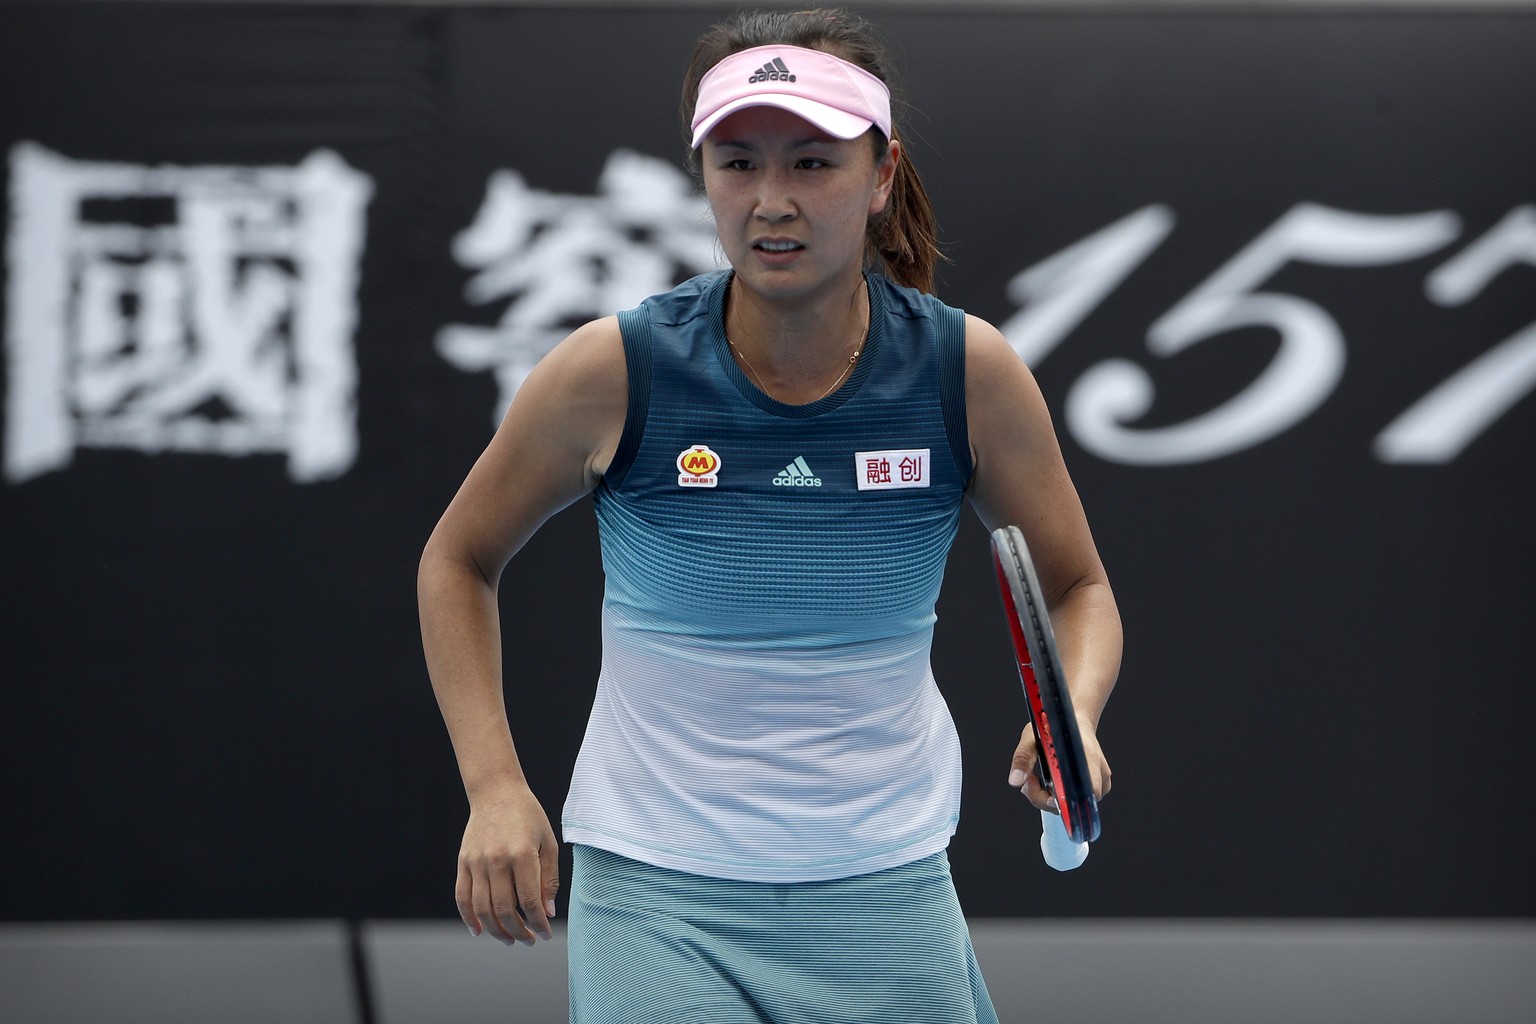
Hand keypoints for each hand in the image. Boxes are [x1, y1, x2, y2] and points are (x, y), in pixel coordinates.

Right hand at [456, 779, 559, 946]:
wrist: (497, 791)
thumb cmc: (528, 817)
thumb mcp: (548, 842)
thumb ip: (549, 879)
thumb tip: (547, 913)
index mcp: (522, 854)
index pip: (529, 901)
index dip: (538, 924)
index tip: (545, 934)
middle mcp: (496, 859)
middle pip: (504, 909)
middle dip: (518, 931)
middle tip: (528, 941)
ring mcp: (476, 862)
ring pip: (482, 908)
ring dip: (496, 930)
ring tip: (509, 939)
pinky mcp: (463, 862)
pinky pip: (462, 896)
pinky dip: (469, 918)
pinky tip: (480, 931)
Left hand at [1007, 715, 1111, 812]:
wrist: (1074, 718)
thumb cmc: (1056, 725)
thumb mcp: (1032, 735)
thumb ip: (1023, 758)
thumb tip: (1016, 781)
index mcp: (1087, 758)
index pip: (1080, 794)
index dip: (1059, 800)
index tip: (1038, 789)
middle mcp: (1099, 772)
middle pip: (1073, 804)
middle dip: (1045, 797)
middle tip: (1030, 780)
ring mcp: (1101, 780)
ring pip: (1073, 803)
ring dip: (1051, 795)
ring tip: (1038, 776)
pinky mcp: (1099, 784)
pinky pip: (1077, 799)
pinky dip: (1060, 794)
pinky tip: (1050, 779)